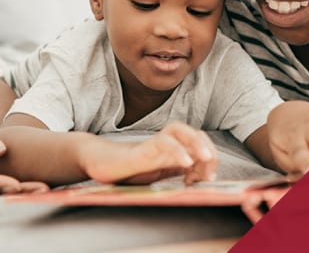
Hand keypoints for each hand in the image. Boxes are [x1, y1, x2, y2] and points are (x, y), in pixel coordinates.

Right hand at [80, 121, 217, 184]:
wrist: (98, 163)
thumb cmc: (128, 169)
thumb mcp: (158, 173)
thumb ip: (175, 171)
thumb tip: (199, 176)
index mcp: (171, 149)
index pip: (199, 143)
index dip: (210, 158)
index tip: (207, 178)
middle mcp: (164, 142)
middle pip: (194, 133)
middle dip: (208, 149)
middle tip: (209, 173)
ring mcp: (152, 144)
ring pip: (179, 130)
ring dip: (196, 143)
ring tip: (205, 159)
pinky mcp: (141, 150)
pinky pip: (162, 143)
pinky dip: (177, 150)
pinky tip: (185, 163)